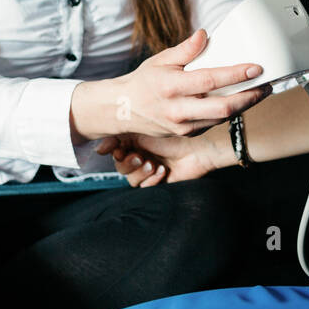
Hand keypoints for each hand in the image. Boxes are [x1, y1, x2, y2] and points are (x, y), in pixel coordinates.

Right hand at [94, 127, 225, 186]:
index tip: (106, 149)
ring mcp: (150, 168)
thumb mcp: (152, 121)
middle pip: (119, 164)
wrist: (205, 143)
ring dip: (137, 172)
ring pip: (130, 177)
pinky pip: (144, 187)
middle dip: (124, 162)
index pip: (113, 145)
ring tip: (151, 163)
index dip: (108, 147)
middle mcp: (141, 152)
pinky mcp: (160, 181)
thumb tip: (104, 139)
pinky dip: (150, 180)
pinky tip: (162, 170)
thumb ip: (130, 124)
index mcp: (137, 136)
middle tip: (137, 156)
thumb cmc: (182, 126)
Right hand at [106, 28, 273, 137]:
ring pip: (223, 118)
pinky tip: (241, 101)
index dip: (236, 75)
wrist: (123, 110)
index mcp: (171, 86)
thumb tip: (204, 35)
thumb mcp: (160, 60)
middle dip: (251, 97)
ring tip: (260, 92)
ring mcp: (184, 125)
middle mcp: (178, 109)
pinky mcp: (188, 133)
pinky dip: (230, 112)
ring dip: (245, 106)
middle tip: (268, 85)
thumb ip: (185, 49)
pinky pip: (215, 123)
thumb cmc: (144, 82)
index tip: (255, 68)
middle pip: (224, 107)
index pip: (210, 80)